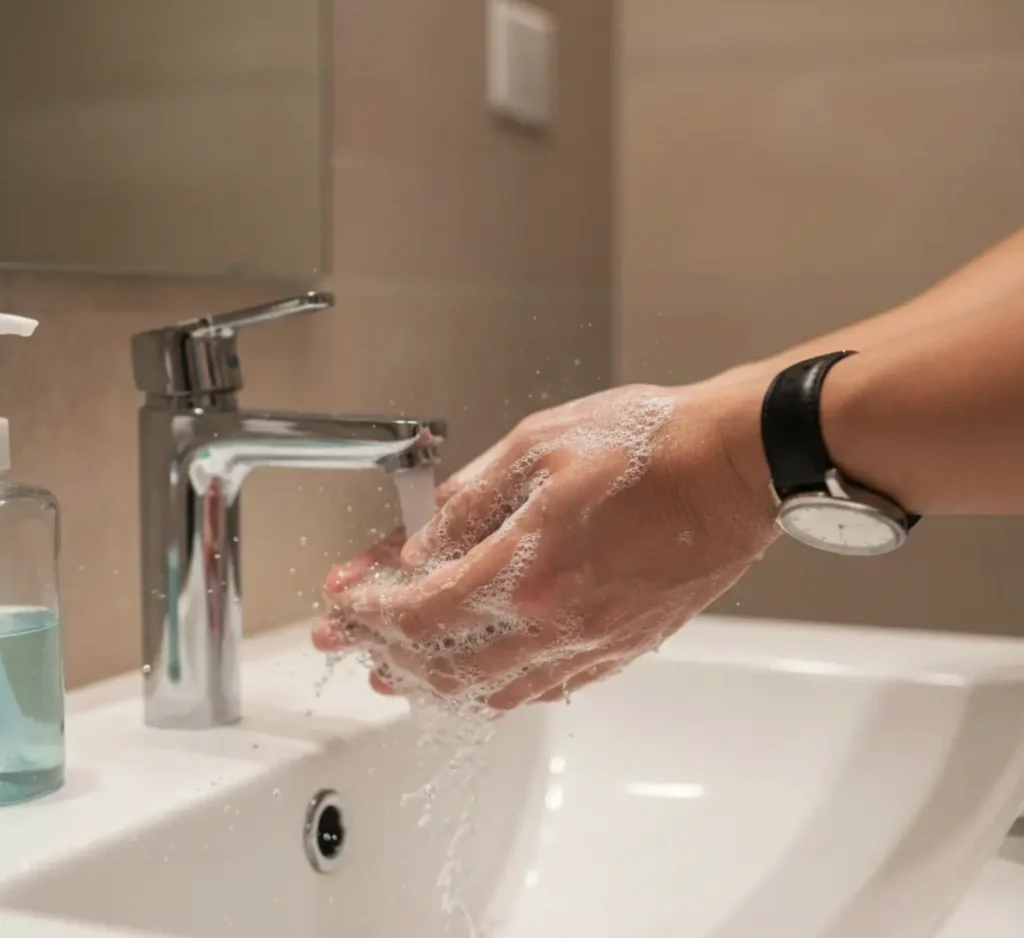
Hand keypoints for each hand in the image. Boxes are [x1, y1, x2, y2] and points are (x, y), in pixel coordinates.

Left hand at [324, 380, 778, 709]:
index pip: (418, 612)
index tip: (341, 602)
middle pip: (445, 665)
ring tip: (399, 672)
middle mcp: (555, 624)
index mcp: (526, 570)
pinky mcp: (623, 648)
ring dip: (435, 684)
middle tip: (348, 643)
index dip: (368, 611)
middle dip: (383, 653)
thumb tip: (420, 544)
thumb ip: (469, 503)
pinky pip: (546, 689)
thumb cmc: (649, 445)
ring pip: (493, 692)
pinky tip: (483, 679)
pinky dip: (499, 690)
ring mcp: (592, 644)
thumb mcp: (538, 446)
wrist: (736, 468)